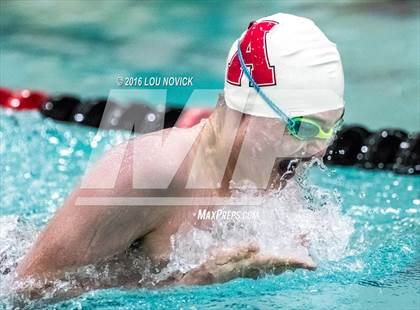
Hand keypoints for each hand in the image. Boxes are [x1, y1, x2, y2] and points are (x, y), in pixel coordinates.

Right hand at [178, 243, 315, 284]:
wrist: (204, 274)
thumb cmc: (213, 264)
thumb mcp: (224, 254)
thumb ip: (240, 250)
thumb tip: (256, 245)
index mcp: (256, 262)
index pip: (281, 261)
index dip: (297, 261)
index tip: (312, 264)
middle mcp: (258, 266)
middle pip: (283, 262)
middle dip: (298, 254)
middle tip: (309, 243)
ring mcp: (254, 267)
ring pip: (278, 262)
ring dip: (290, 254)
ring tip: (300, 245)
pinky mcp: (248, 265)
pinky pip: (269, 262)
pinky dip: (278, 256)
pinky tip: (278, 253)